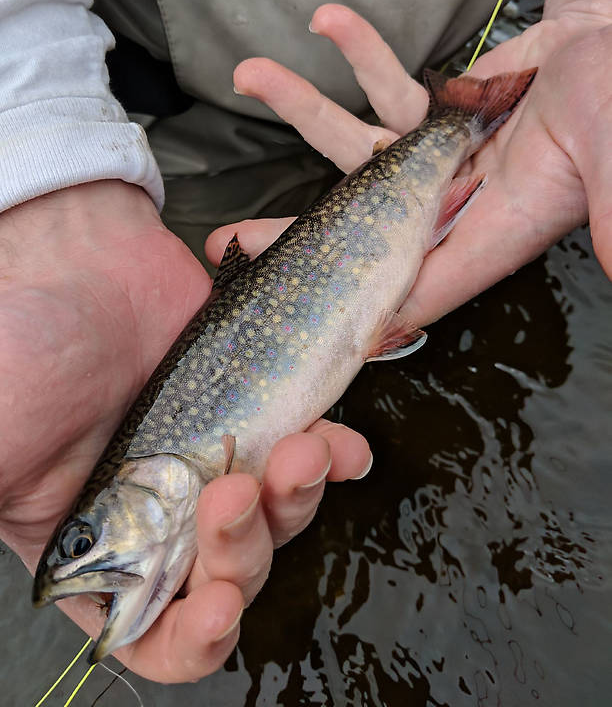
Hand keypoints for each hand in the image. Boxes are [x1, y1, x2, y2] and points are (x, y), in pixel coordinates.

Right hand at [0, 181, 370, 682]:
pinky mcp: (255, 404)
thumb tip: (39, 588)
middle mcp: (160, 508)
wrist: (72, 249)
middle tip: (236, 492)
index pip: (150, 629)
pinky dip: (334, 456)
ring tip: (299, 450)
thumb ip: (9, 505)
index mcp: (97, 539)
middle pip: (228, 572)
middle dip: (245, 551)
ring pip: (276, 515)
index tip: (217, 612)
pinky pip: (307, 450)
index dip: (189, 642)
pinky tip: (338, 443)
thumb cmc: (17, 337)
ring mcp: (212, 454)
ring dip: (297, 499)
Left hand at [208, 3, 611, 326]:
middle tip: (227, 247)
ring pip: (354, 145)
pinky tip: (328, 21)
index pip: (419, 285)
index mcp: (489, 233)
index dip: (363, 311)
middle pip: (359, 233)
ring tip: (250, 73)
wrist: (611, 53)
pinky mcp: (431, 114)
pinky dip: (360, 50)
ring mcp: (433, 159)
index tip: (301, 321)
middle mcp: (450, 204)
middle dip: (291, 238)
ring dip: (300, 107)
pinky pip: (386, 83)